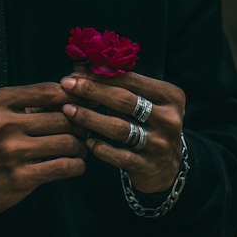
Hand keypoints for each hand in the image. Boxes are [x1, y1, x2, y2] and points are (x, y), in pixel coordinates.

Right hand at [0, 82, 88, 216]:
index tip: (82, 104)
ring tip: (80, 148)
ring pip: (67, 142)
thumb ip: (32, 101)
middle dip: (80, 124)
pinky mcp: (20, 177)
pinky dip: (77, 165)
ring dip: (80, 146)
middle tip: (83, 130)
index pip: (50, 91)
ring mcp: (11, 151)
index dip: (73, 97)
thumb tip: (76, 89)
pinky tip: (75, 165)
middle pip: (63, 117)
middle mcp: (3, 123)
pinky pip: (63, 167)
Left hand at [60, 68, 184, 194]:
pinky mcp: (149, 166)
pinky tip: (87, 141)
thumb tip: (79, 68)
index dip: (101, 75)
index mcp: (170, 96)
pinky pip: (120, 156)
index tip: (75, 72)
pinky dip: (102, 148)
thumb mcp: (144, 102)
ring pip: (120, 128)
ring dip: (90, 117)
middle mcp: (169, 119)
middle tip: (66, 85)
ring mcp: (160, 144)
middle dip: (92, 91)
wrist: (168, 167)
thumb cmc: (149, 125)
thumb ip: (118, 86)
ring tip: (68, 110)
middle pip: (125, 101)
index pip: (131, 80)